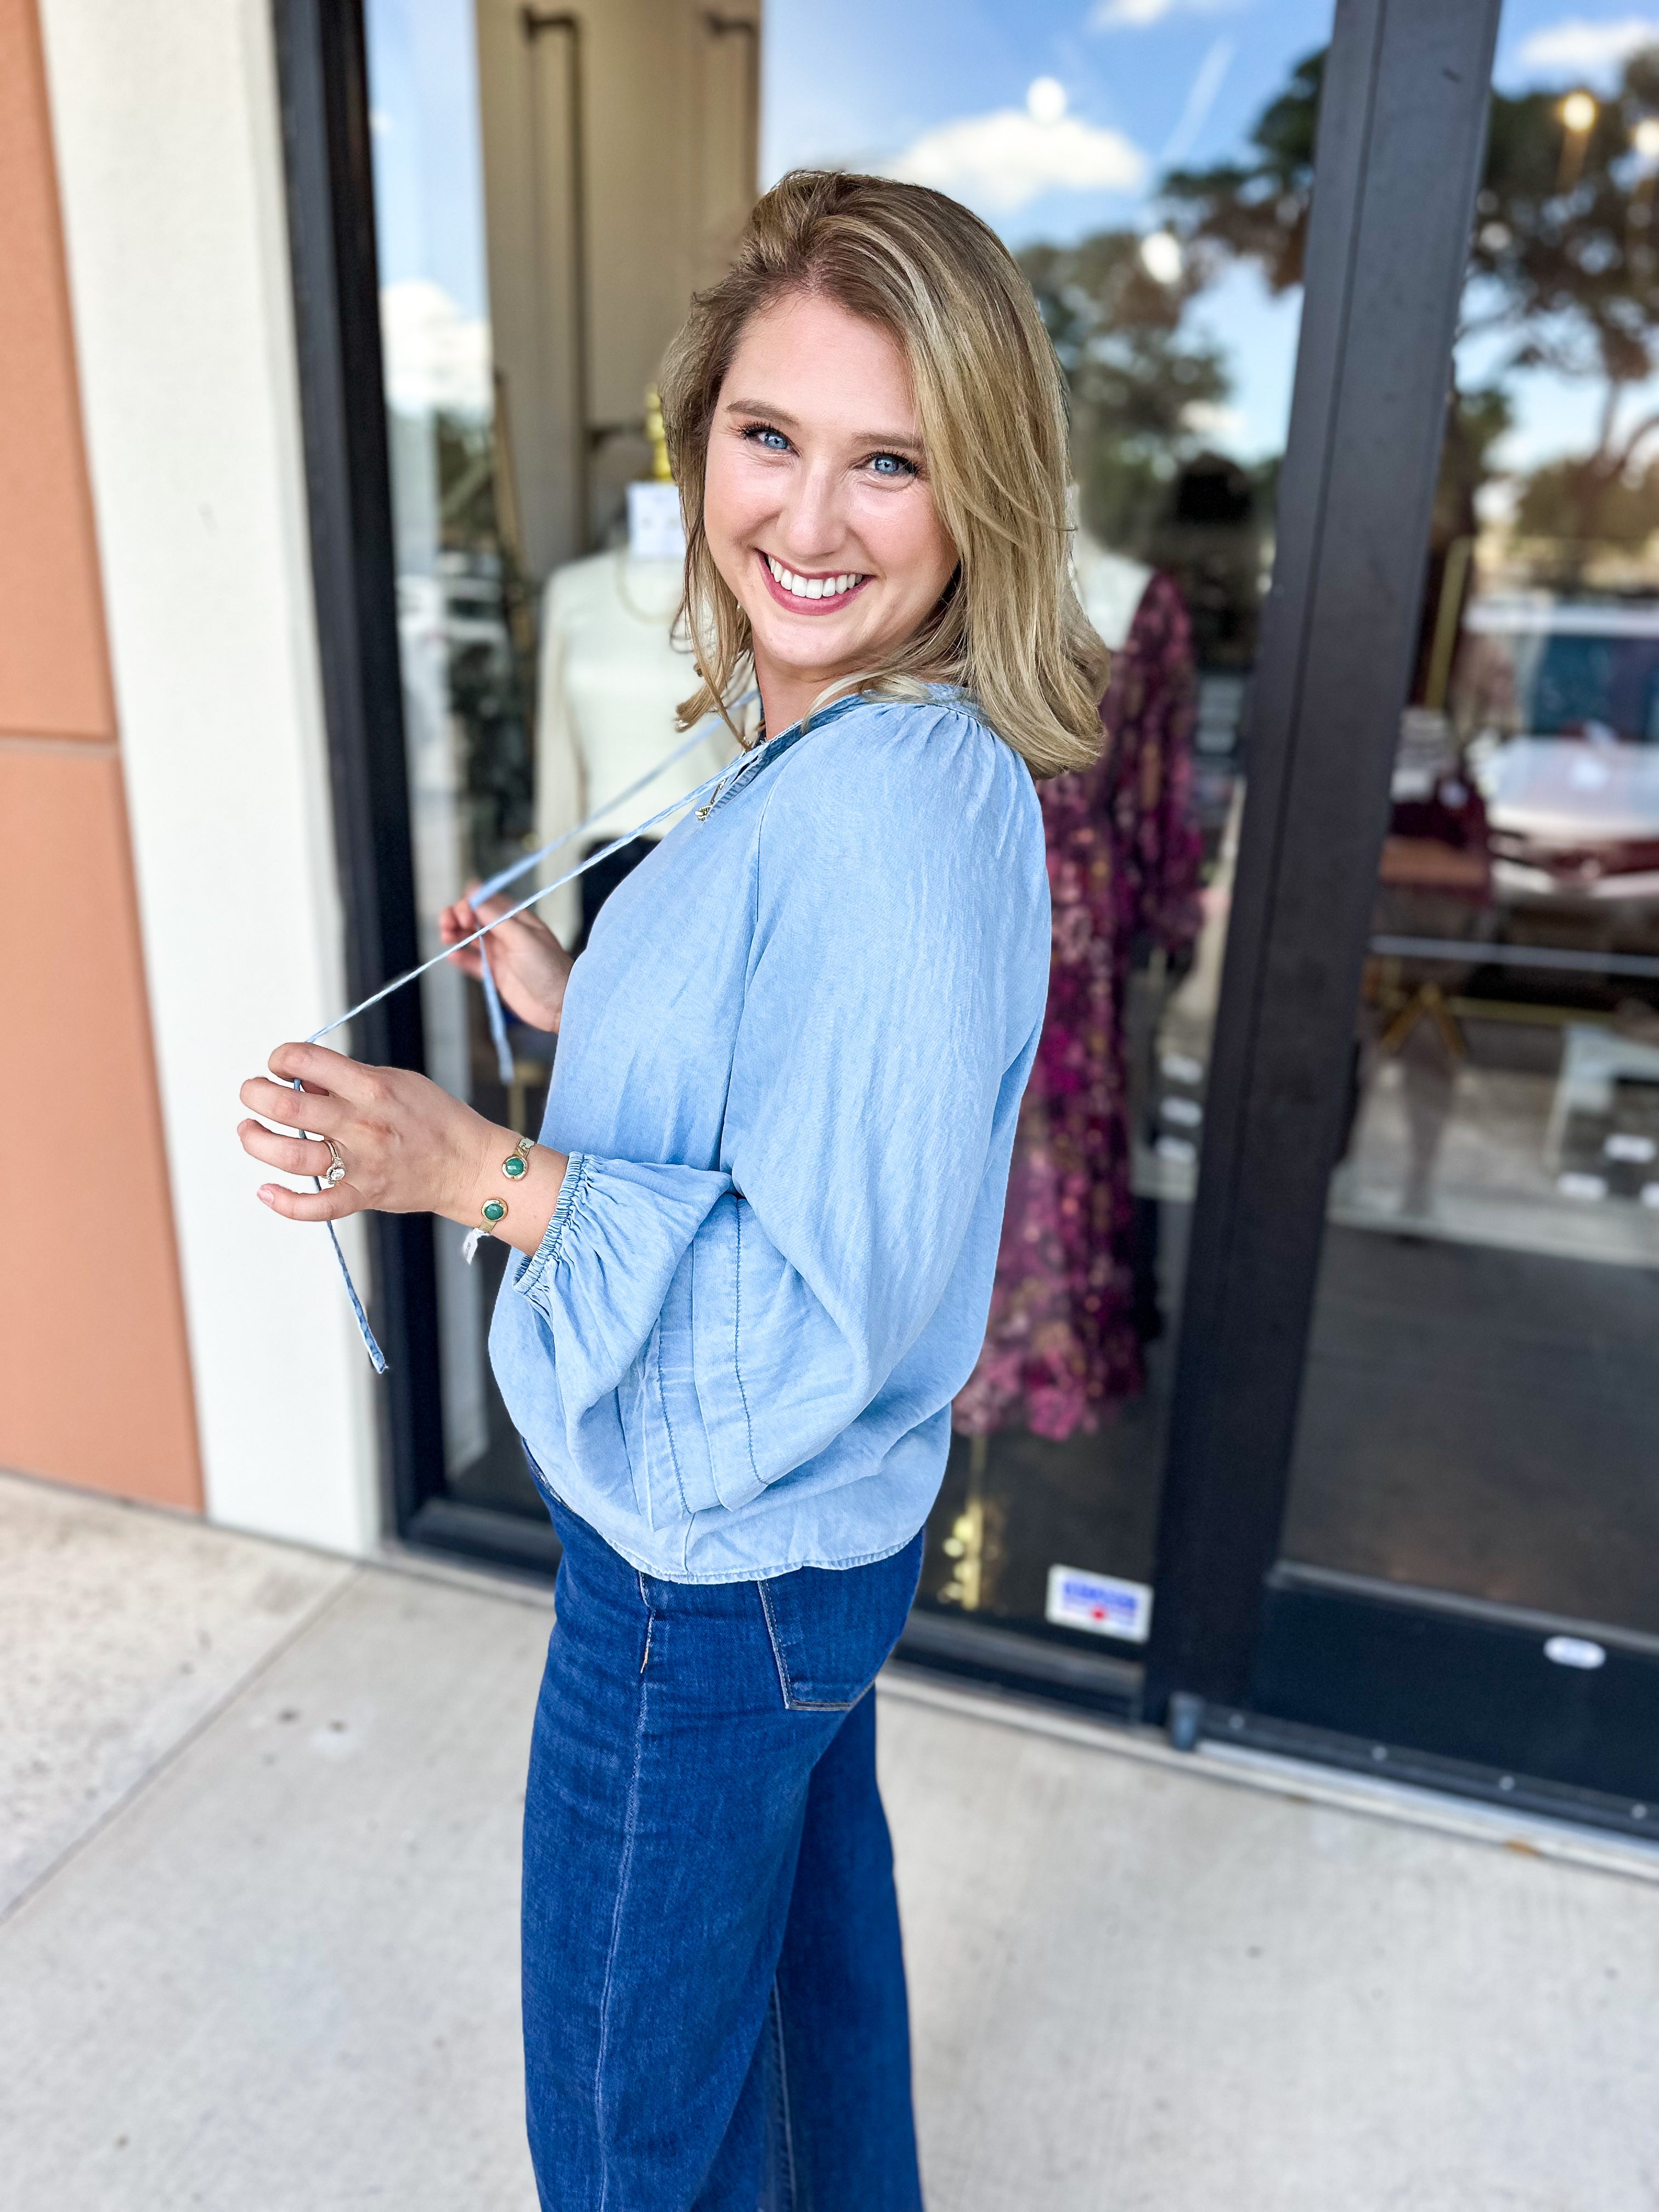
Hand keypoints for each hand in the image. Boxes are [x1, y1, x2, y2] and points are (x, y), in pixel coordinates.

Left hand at [239, 1044, 567, 1252]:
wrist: (470, 1165)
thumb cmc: (435, 1118)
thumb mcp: (399, 1080)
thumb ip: (350, 1078)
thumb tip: (303, 1077)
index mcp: (372, 1088)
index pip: (309, 1061)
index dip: (282, 1056)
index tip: (280, 1062)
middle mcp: (362, 1125)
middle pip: (288, 1108)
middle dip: (256, 1095)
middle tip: (252, 1092)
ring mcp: (360, 1164)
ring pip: (290, 1156)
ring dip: (256, 1141)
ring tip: (249, 1130)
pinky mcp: (362, 1196)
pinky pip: (316, 1206)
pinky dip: (284, 1202)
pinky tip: (265, 1190)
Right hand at [438, 885, 572, 1030]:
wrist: (560, 1005)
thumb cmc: (548, 968)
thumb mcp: (522, 937)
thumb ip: (495, 917)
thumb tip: (474, 892)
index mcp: (515, 918)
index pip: (484, 901)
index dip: (469, 904)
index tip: (464, 916)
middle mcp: (505, 933)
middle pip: (472, 917)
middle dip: (456, 916)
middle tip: (448, 926)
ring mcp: (499, 953)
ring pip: (468, 937)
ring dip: (453, 934)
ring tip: (446, 938)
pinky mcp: (494, 974)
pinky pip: (471, 962)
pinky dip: (460, 957)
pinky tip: (452, 955)